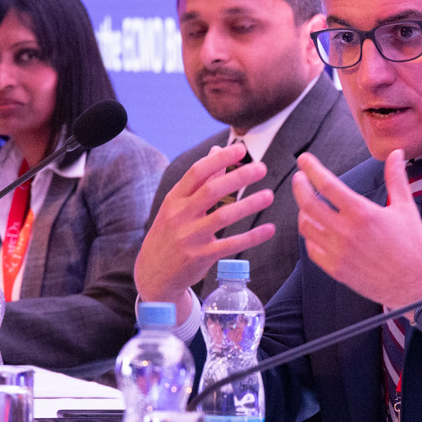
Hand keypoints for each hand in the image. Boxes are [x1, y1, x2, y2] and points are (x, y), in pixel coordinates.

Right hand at [133, 143, 275, 304]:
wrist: (153, 273)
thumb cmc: (169, 233)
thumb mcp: (177, 205)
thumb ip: (199, 180)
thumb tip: (217, 150)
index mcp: (174, 199)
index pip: (197, 172)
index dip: (220, 159)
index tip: (241, 149)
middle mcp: (180, 215)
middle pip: (211, 190)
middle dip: (238, 177)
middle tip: (261, 168)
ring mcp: (189, 237)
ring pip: (223, 216)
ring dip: (248, 205)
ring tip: (269, 195)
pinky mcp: (200, 257)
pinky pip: (230, 245)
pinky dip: (252, 237)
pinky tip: (269, 229)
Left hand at [292, 150, 421, 308]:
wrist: (415, 285)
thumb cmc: (413, 246)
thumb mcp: (406, 208)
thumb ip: (396, 178)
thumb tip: (396, 154)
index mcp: (362, 213)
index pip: (327, 185)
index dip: (311, 169)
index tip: (304, 160)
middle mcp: (346, 232)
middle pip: (308, 204)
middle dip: (300, 186)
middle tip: (300, 178)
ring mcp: (338, 252)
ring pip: (306, 227)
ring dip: (303, 211)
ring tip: (308, 204)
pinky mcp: (336, 270)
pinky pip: (312, 250)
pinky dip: (310, 237)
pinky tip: (316, 230)